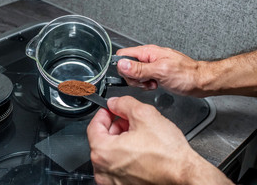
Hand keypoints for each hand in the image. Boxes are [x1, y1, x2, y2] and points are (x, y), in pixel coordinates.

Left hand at [87, 96, 232, 184]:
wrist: (185, 175)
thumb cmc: (167, 154)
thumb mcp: (144, 114)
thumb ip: (124, 104)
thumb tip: (114, 103)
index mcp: (103, 152)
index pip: (93, 126)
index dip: (104, 113)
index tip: (111, 109)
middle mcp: (103, 170)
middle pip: (102, 140)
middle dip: (115, 126)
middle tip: (129, 120)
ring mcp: (113, 181)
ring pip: (110, 154)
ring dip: (120, 141)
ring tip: (138, 135)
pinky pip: (118, 166)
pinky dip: (125, 156)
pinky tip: (140, 150)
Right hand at [116, 45, 200, 96]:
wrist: (200, 81)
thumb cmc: (186, 74)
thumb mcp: (160, 71)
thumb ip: (139, 68)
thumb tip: (122, 64)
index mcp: (148, 52)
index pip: (123, 55)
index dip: (124, 67)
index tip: (133, 76)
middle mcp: (148, 57)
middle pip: (127, 66)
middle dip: (133, 78)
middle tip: (146, 81)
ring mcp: (151, 65)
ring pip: (134, 74)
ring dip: (141, 82)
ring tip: (153, 83)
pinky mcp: (155, 72)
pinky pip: (142, 79)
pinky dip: (146, 84)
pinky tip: (155, 84)